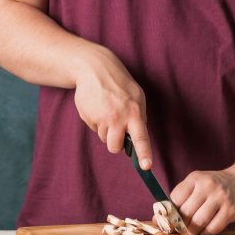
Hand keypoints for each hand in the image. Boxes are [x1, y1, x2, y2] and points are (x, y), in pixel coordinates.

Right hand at [73, 44, 151, 168]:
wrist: (95, 68)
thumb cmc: (119, 83)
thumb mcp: (136, 97)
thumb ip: (138, 117)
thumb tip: (137, 139)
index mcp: (134, 113)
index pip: (141, 138)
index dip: (144, 154)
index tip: (146, 167)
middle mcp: (117, 118)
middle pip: (115, 147)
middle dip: (114, 143)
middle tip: (115, 127)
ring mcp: (101, 118)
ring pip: (104, 138)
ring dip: (105, 129)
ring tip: (106, 109)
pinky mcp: (87, 116)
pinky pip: (94, 128)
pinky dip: (95, 120)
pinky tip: (97, 106)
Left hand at [170, 165, 234, 234]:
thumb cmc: (217, 185)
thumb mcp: (200, 182)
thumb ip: (184, 196)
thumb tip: (163, 216)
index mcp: (195, 178)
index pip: (174, 199)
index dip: (168, 213)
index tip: (166, 222)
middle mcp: (207, 186)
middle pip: (185, 213)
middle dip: (180, 225)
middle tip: (180, 230)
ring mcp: (220, 197)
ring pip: (198, 222)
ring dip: (192, 231)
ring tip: (193, 231)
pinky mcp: (231, 210)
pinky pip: (213, 228)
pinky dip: (206, 233)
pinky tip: (206, 230)